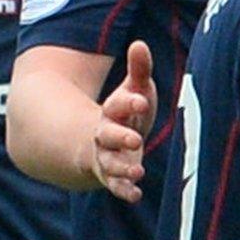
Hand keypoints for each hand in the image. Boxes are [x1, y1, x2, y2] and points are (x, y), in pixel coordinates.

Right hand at [89, 41, 155, 202]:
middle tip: (136, 138)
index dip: (129, 103)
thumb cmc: (125, 113)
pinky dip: (124, 190)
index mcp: (111, 112)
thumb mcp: (132, 91)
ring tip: (138, 170)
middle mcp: (105, 135)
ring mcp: (107, 157)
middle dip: (120, 136)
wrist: (98, 142)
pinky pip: (115, 185)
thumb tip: (140, 44)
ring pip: (110, 163)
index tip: (142, 100)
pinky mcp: (112, 176)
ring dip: (122, 168)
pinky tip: (136, 194)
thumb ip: (138, 71)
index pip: (118, 105)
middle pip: (108, 135)